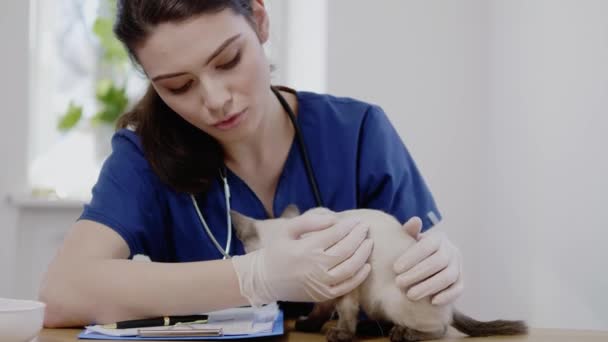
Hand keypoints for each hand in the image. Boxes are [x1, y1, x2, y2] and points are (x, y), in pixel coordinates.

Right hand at [231, 211, 373, 305]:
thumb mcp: (287, 230)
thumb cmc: (277, 251)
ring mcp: (321, 283)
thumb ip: (309, 221)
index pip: (335, 235)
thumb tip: (333, 219)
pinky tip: (366, 265)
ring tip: (369, 243)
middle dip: (359, 237)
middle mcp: (315, 267)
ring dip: (363, 254)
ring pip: (350, 268)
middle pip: (346, 250)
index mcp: (306, 249)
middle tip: (365, 228)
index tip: (357, 220)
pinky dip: (359, 276)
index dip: (349, 226)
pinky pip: (347, 287)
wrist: (265, 280)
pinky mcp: (323, 295)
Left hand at [393, 217, 462, 305]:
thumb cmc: (415, 251)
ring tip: (410, 295)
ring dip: (428, 286)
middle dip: (417, 274)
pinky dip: (447, 296)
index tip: (395, 269)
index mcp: (438, 238)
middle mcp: (452, 250)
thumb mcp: (410, 240)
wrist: (429, 262)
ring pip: (448, 276)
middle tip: (398, 283)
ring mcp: (458, 266)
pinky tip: (432, 302)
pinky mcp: (461, 280)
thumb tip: (415, 221)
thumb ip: (410, 232)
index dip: (411, 257)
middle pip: (438, 262)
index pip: (427, 246)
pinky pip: (458, 289)